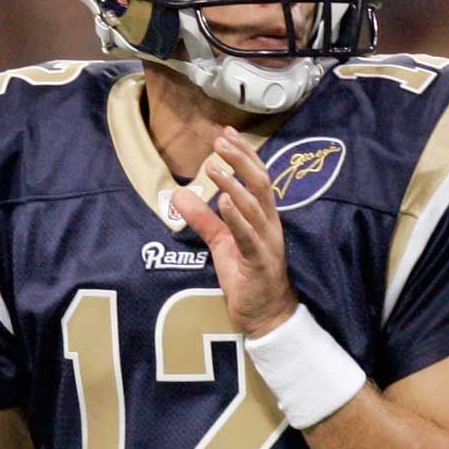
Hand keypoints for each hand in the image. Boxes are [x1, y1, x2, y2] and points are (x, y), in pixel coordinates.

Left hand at [171, 127, 296, 338]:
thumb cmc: (247, 276)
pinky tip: (223, 201)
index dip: (243, 154)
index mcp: (263, 217)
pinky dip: (236, 217)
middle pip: (260, 183)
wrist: (265, 314)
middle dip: (240, 160)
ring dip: (233, 184)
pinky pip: (247, 236)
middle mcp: (269, 224)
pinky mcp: (258, 261)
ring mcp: (266, 242)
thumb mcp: (221, 243)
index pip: (257, 177)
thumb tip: (179, 195)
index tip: (226, 133)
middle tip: (220, 142)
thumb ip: (203, 218)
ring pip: (254, 206)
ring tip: (214, 166)